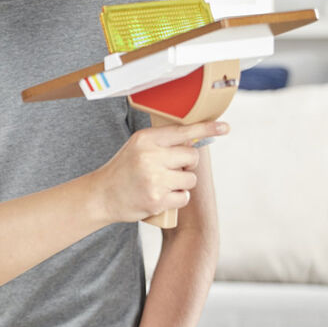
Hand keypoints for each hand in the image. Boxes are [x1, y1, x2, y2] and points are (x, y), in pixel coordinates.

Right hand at [89, 121, 227, 223]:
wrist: (102, 195)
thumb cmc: (124, 170)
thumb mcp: (137, 147)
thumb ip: (162, 142)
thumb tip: (195, 140)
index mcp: (145, 139)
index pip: (183, 131)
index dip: (206, 129)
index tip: (224, 127)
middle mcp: (150, 156)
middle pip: (191, 157)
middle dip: (186, 165)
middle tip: (170, 169)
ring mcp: (154, 179)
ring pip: (190, 179)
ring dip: (182, 184)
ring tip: (162, 184)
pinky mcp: (157, 200)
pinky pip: (184, 197)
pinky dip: (177, 198)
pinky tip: (161, 197)